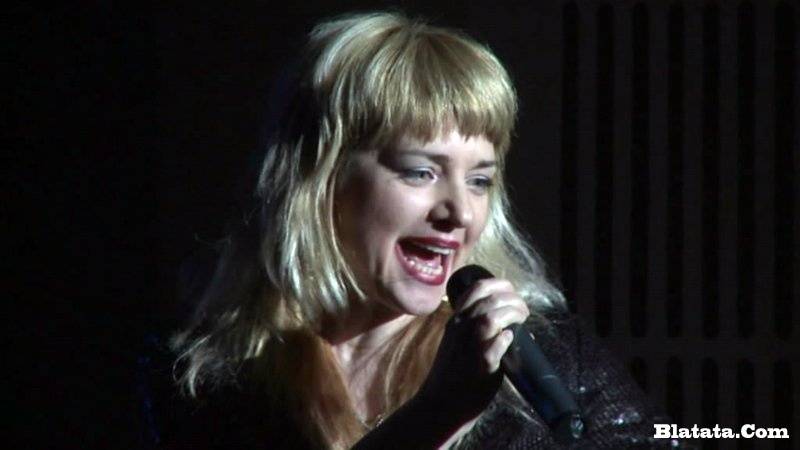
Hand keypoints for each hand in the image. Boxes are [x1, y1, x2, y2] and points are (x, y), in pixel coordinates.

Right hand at [416, 277, 530, 422]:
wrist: (440, 404)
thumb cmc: (452, 374)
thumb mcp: (457, 343)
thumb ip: (477, 331)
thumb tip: (511, 328)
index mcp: (456, 320)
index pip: (477, 288)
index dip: (499, 285)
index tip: (511, 293)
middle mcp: (461, 329)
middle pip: (489, 299)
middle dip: (513, 299)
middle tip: (523, 310)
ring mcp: (469, 346)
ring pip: (491, 317)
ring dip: (511, 314)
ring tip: (522, 319)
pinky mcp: (481, 366)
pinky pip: (494, 346)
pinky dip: (505, 339)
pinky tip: (510, 339)